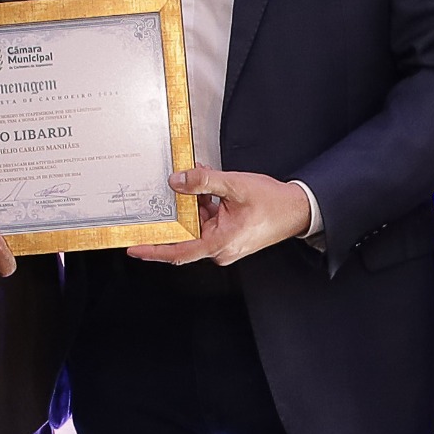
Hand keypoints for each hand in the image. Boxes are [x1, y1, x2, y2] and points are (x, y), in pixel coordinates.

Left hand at [129, 165, 313, 266]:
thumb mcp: (235, 186)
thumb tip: (177, 181)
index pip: (179, 252)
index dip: (154, 250)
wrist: (299, 209)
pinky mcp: (230, 236)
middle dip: (178, 211)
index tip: (134, 247)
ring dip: (194, 205)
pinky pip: (209, 222)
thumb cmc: (273, 203)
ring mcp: (225, 244)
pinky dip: (205, 205)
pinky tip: (206, 188)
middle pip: (187, 234)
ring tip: (194, 181)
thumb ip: (204, 182)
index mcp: (220, 243)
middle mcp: (220, 249)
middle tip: (168, 191)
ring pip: (198, 225)